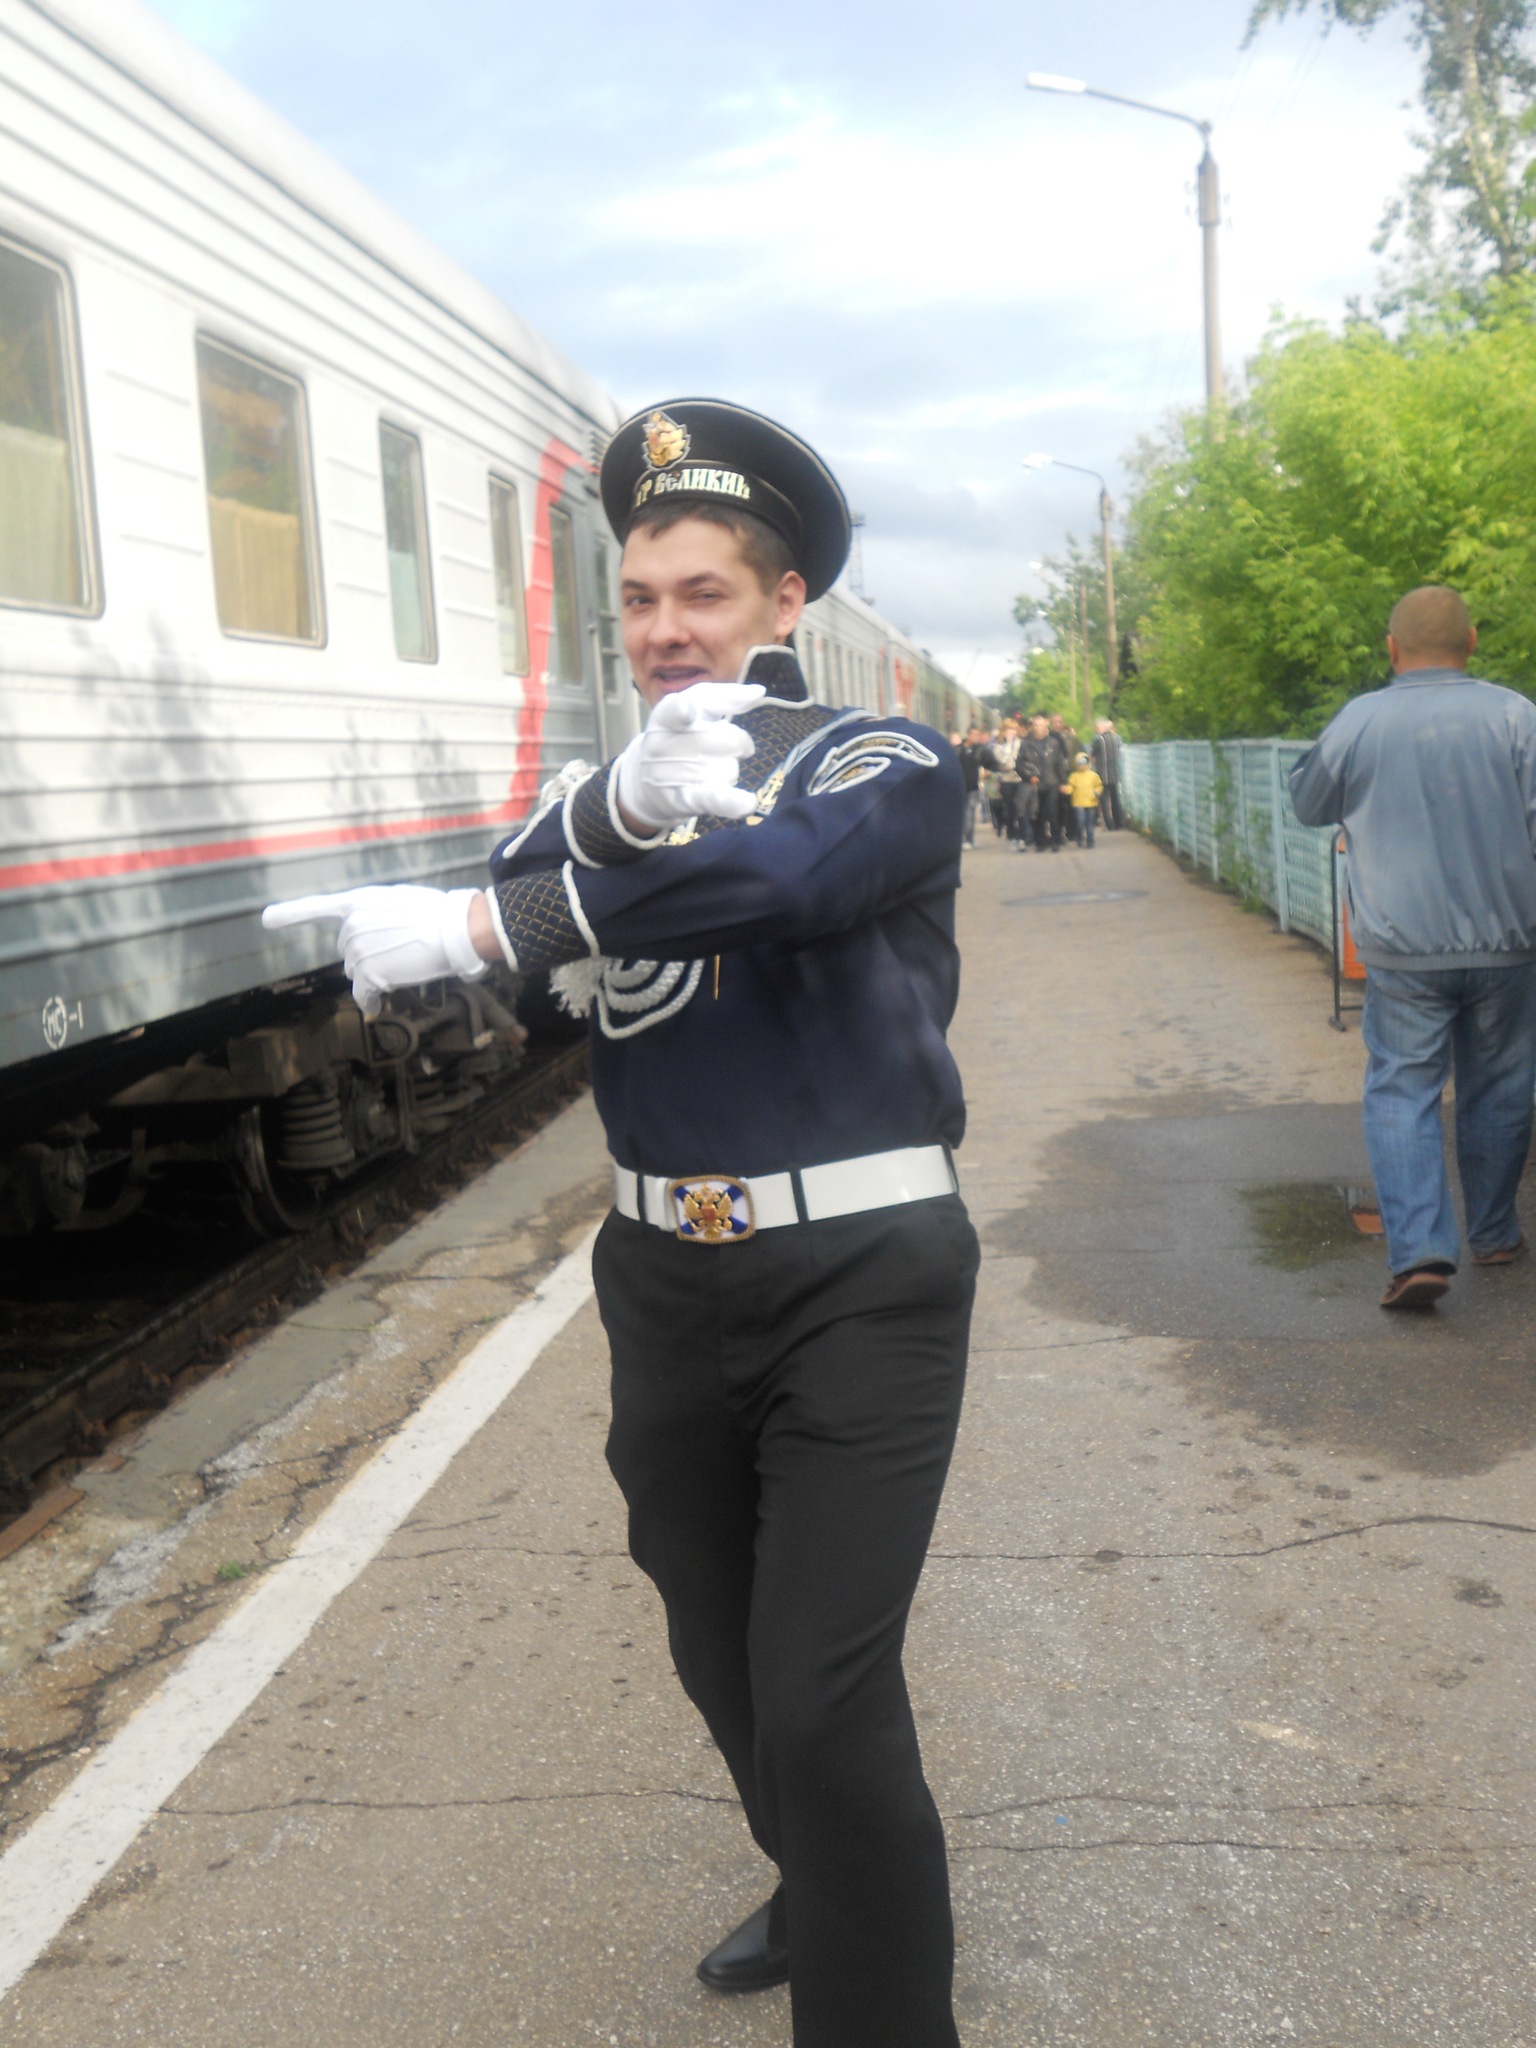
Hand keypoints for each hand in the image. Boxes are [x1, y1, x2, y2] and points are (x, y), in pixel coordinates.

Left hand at [263, 885, 488, 1016]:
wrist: (453, 930)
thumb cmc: (439, 915)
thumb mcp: (401, 902)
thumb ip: (379, 916)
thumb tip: (378, 941)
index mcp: (358, 902)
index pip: (318, 907)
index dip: (291, 914)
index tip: (267, 919)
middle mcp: (350, 925)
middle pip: (349, 952)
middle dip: (369, 954)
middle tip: (401, 948)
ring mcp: (356, 950)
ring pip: (358, 973)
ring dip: (377, 973)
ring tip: (406, 962)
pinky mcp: (368, 974)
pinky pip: (364, 995)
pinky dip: (372, 1000)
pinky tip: (380, 1002)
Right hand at [613, 681, 764, 830]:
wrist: (646, 780)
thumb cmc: (679, 735)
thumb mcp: (695, 709)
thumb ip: (725, 697)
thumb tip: (759, 692)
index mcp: (666, 715)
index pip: (674, 710)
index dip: (681, 711)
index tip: (687, 712)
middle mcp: (663, 744)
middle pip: (728, 740)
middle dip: (738, 743)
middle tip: (728, 747)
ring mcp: (670, 774)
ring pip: (729, 769)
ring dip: (729, 770)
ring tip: (708, 770)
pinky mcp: (682, 800)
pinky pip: (713, 798)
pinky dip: (731, 802)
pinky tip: (747, 803)